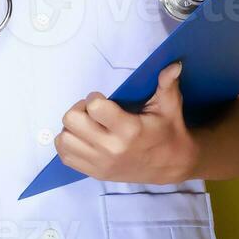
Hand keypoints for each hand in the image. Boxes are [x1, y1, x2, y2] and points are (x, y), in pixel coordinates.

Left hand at [55, 62, 199, 183]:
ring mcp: (101, 163)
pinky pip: (66, 157)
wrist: (172, 164)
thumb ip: (167, 83)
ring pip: (64, 140)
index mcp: (130, 130)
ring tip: (87, 125)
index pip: (95, 108)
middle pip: (72, 121)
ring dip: (72, 128)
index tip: (103, 98)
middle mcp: (112, 148)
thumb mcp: (170, 105)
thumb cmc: (168, 130)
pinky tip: (84, 138)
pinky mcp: (96, 173)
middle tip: (92, 111)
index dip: (94, 97)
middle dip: (79, 110)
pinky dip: (69, 144)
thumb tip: (175, 64)